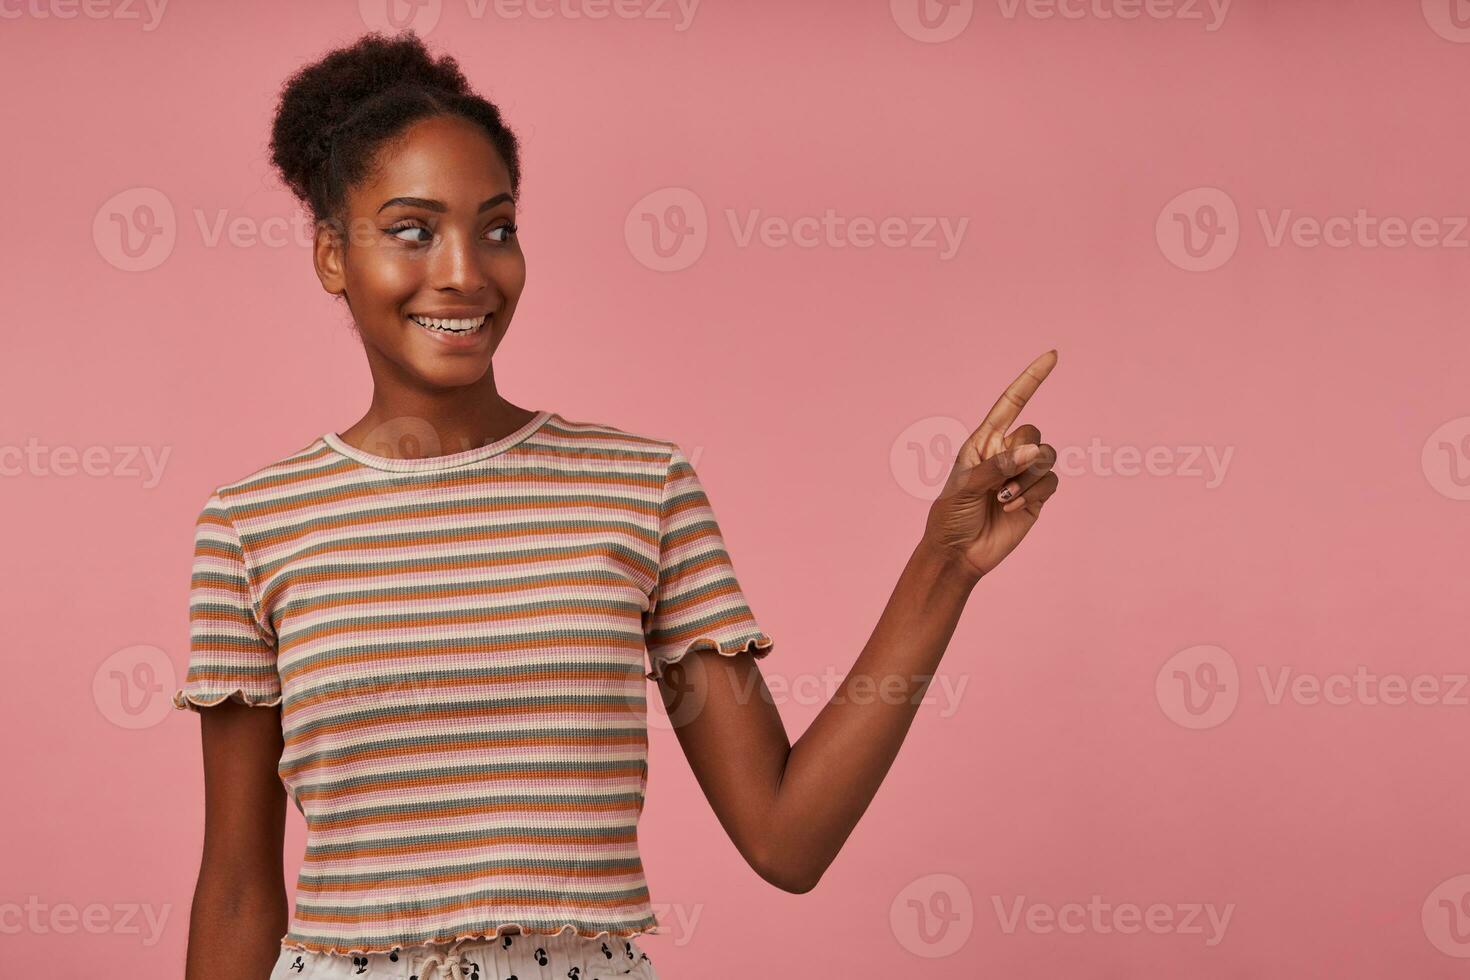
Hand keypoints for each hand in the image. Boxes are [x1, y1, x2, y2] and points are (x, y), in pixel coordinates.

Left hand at [922, 349, 1060, 581]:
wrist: (958, 553)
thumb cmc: (951, 517)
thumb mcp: (965, 487)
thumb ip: (998, 466)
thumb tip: (1033, 451)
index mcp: (983, 441)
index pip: (1011, 403)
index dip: (1031, 379)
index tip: (1052, 355)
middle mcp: (1006, 453)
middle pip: (1034, 433)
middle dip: (1023, 455)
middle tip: (1000, 482)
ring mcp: (1023, 474)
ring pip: (1046, 458)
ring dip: (1026, 479)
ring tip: (1002, 499)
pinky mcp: (1036, 496)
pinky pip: (1051, 482)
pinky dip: (1033, 493)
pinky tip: (1011, 508)